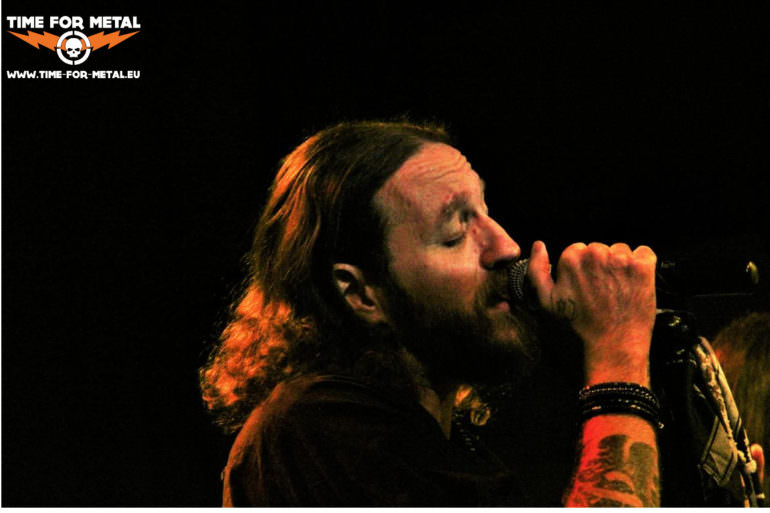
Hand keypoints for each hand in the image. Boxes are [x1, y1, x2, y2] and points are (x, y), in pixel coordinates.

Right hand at [527, 240, 656, 385]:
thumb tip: (539, 245)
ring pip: (621, 252)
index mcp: (570, 259)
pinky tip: (634, 285)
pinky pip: (644, 253)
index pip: (578, 250)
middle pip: (600, 249)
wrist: (612, 348)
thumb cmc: (578, 328)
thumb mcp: (546, 302)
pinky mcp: (643, 267)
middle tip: (602, 292)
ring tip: (618, 291)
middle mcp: (595, 253)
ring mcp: (621, 259)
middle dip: (601, 266)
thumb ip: (536, 270)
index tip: (586, 287)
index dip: (582, 270)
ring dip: (621, 266)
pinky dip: (642, 266)